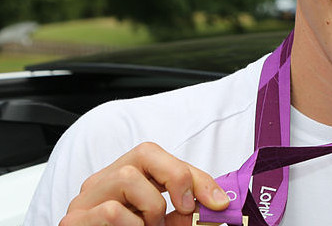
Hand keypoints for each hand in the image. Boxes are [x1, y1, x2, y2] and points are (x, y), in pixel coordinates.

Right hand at [59, 142, 229, 225]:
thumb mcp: (161, 223)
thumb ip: (183, 213)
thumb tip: (218, 203)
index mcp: (125, 177)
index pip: (161, 156)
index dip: (193, 175)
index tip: (218, 201)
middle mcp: (103, 181)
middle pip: (144, 152)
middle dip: (176, 177)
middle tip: (185, 208)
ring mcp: (85, 200)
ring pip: (127, 177)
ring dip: (151, 208)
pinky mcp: (74, 221)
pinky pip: (112, 210)